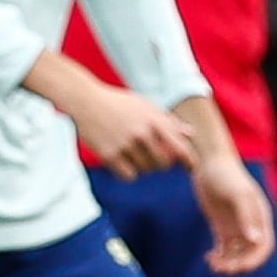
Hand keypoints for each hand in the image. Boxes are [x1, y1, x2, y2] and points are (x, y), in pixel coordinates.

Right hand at [64, 79, 194, 176]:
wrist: (85, 101)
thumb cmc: (118, 103)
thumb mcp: (146, 106)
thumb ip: (168, 121)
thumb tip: (190, 134)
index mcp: (155, 121)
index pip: (180, 148)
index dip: (189, 161)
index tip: (191, 169)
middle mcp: (142, 133)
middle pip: (163, 164)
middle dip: (161, 164)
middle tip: (154, 159)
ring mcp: (125, 145)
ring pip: (145, 170)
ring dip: (143, 166)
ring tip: (133, 154)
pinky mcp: (109, 155)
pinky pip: (129, 175)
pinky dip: (128, 172)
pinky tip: (123, 162)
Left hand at [192, 155, 276, 274]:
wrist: (210, 163)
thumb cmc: (226, 175)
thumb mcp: (238, 194)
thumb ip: (247, 216)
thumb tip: (255, 240)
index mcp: (260, 218)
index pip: (264, 247)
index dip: (254, 260)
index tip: (238, 268)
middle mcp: (251, 225)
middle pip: (250, 254)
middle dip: (238, 264)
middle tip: (220, 269)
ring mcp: (236, 226)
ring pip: (237, 254)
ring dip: (227, 263)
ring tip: (212, 264)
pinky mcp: (222, 226)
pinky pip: (224, 248)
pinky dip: (218, 257)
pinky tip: (208, 258)